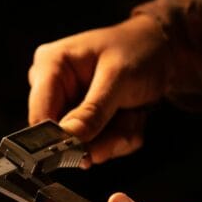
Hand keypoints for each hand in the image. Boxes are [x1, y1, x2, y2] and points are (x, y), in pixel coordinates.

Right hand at [27, 14, 167, 164]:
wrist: (162, 52)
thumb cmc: (138, 51)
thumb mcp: (118, 78)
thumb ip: (93, 111)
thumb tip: (68, 139)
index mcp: (50, 65)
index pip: (40, 116)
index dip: (60, 139)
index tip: (87, 151)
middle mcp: (53, 86)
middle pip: (63, 136)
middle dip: (101, 137)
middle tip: (128, 120)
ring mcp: (67, 105)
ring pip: (85, 145)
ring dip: (116, 137)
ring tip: (133, 114)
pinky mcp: (82, 120)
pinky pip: (98, 145)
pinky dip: (120, 136)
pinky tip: (131, 116)